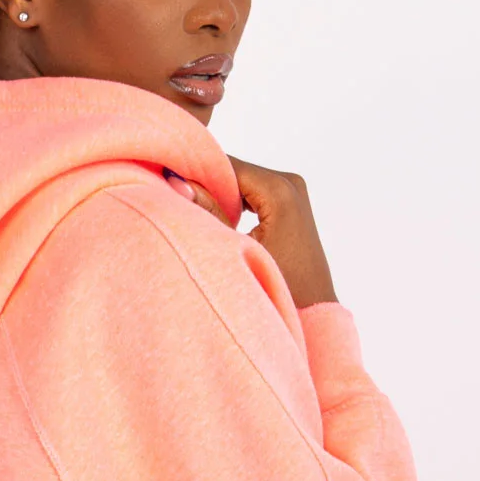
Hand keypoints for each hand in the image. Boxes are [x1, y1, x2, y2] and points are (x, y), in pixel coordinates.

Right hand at [161, 159, 338, 308]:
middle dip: (205, 183)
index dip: (195, 171)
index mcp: (280, 190)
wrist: (314, 316)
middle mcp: (290, 183)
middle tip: (174, 199)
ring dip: (217, 194)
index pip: (226, 165)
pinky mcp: (290, 205)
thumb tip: (177, 181)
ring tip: (192, 212)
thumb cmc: (281, 290)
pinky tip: (215, 220)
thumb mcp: (236, 249)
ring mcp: (292, 193)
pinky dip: (232, 203)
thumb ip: (208, 212)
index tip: (165, 181)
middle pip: (233, 171)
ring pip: (241, 182)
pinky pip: (252, 193)